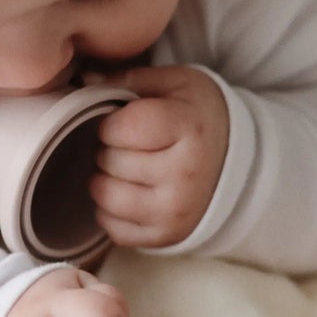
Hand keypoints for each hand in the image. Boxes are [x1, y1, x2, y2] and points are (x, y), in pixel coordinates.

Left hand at [89, 64, 228, 248]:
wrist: (235, 161)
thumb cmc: (199, 117)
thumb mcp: (176, 84)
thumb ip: (128, 79)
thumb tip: (82, 83)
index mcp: (189, 129)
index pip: (121, 127)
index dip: (110, 122)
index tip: (121, 120)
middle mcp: (184, 176)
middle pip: (109, 161)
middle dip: (108, 149)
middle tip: (128, 145)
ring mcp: (174, 212)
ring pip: (104, 196)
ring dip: (105, 179)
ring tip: (125, 167)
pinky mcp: (164, 237)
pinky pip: (112, 227)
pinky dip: (112, 210)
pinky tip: (131, 192)